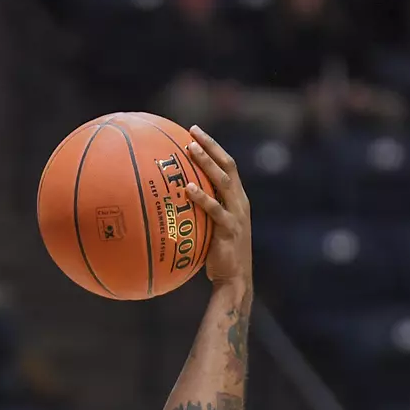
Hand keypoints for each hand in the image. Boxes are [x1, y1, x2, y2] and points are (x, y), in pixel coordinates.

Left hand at [185, 126, 252, 287]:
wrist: (234, 277)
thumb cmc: (218, 253)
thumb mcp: (210, 227)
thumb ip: (199, 211)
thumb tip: (169, 201)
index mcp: (237, 198)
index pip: (227, 165)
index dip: (213, 147)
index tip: (195, 131)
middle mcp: (240, 201)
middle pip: (227, 166)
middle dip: (211, 147)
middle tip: (192, 132)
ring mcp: (236, 214)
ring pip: (223, 182)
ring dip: (206, 163)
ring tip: (190, 149)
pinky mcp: (229, 230)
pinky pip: (215, 210)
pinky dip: (202, 197)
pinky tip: (188, 189)